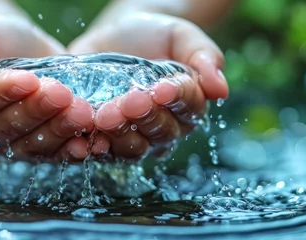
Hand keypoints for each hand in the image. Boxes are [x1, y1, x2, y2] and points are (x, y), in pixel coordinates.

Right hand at [0, 14, 94, 161]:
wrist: (25, 47)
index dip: (4, 92)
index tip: (28, 79)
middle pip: (9, 127)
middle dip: (37, 110)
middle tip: (61, 93)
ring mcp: (14, 145)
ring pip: (35, 145)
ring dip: (60, 130)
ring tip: (82, 112)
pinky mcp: (43, 150)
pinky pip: (57, 156)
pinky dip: (75, 150)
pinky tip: (91, 142)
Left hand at [69, 12, 228, 159]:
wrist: (115, 34)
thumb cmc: (156, 35)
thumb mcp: (182, 36)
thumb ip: (204, 57)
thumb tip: (221, 90)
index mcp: (188, 105)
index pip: (188, 108)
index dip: (177, 99)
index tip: (163, 88)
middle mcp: (163, 127)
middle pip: (160, 132)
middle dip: (145, 117)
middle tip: (130, 101)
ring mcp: (132, 137)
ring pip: (132, 147)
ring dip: (119, 133)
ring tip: (105, 115)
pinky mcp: (102, 138)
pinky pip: (100, 150)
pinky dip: (92, 146)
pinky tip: (85, 135)